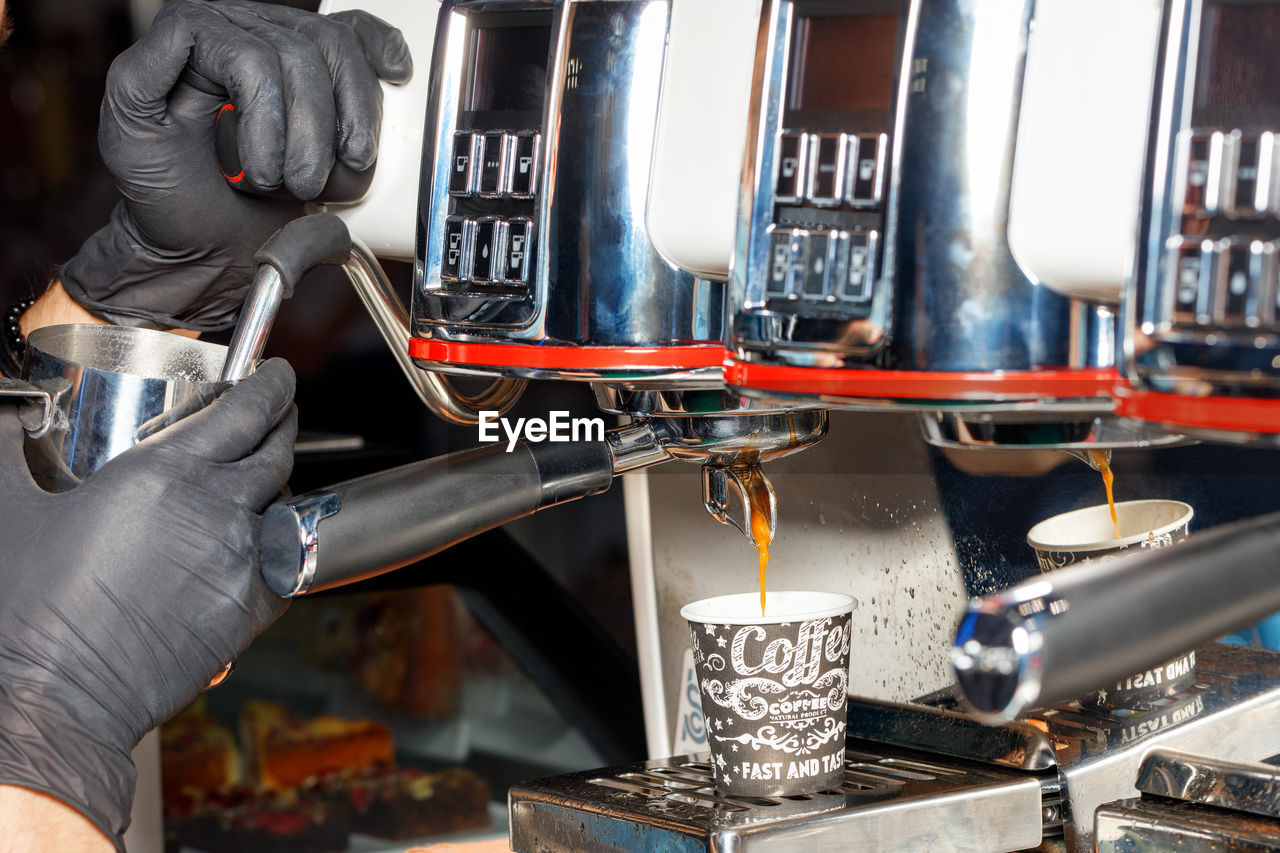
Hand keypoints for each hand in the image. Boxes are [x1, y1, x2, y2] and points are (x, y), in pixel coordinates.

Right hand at [0, 358, 296, 848]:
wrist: (54, 696)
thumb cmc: (28, 610)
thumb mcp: (12, 512)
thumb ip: (12, 453)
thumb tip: (8, 422)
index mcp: (164, 474)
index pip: (245, 411)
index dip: (272, 387)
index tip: (280, 374)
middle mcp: (216, 510)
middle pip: (276, 452)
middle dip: (285, 424)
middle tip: (281, 414)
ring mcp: (241, 560)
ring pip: (282, 506)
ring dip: (275, 488)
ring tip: (259, 482)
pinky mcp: (251, 609)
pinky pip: (283, 562)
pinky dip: (275, 546)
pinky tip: (255, 545)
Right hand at [59, 0, 411, 331]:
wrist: (194, 254)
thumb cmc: (253, 215)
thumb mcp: (327, 187)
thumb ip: (357, 156)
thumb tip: (382, 124)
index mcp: (291, 59)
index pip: (345, 29)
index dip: (376, 45)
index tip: (398, 76)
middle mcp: (248, 37)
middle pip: (322, 43)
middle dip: (336, 119)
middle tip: (322, 178)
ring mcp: (200, 42)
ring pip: (279, 51)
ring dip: (291, 130)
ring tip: (273, 180)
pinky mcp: (151, 58)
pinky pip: (221, 50)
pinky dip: (251, 113)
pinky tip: (247, 157)